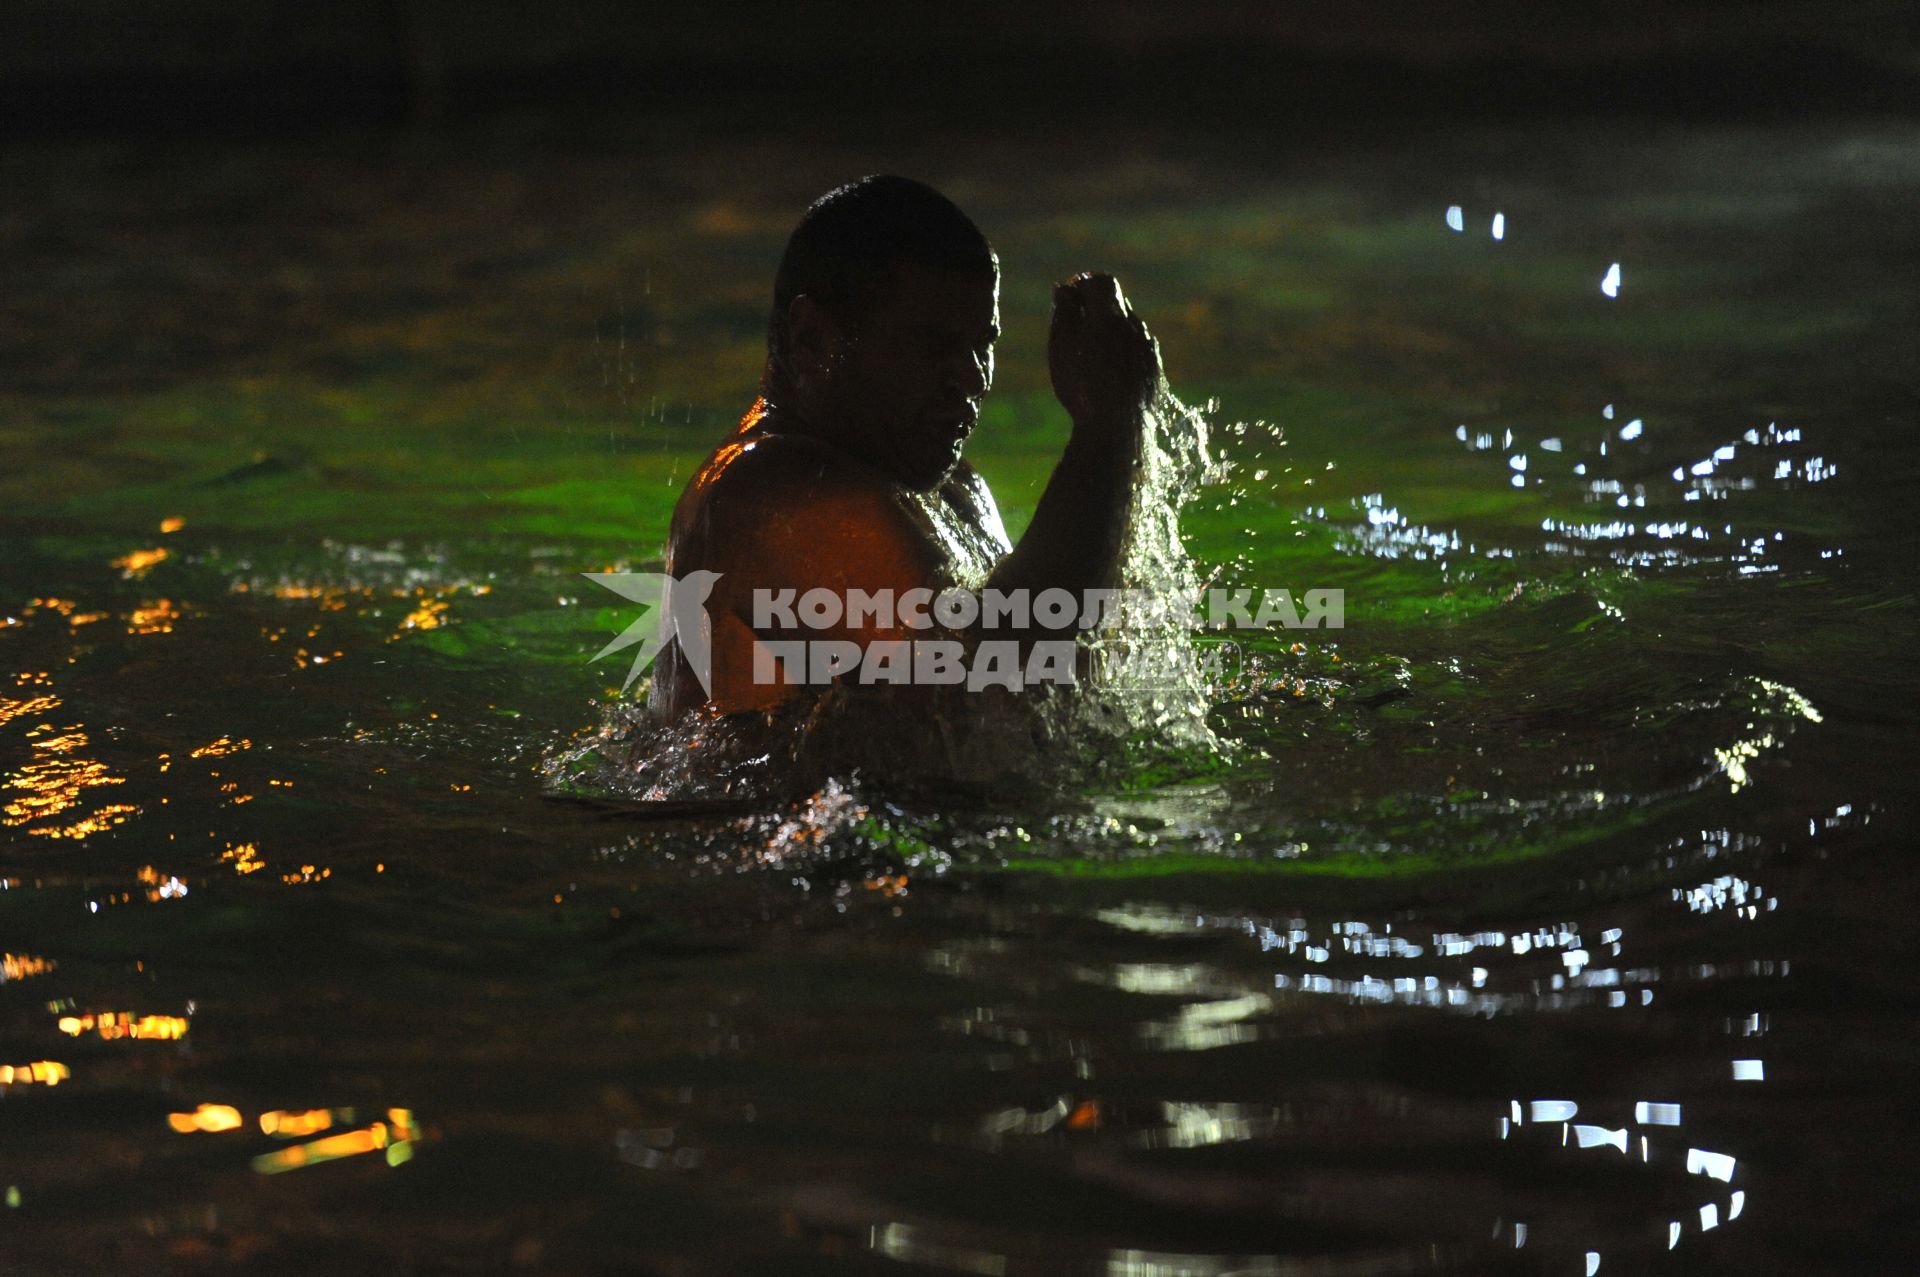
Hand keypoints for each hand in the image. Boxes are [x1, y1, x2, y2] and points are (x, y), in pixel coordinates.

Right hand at [1048, 272, 1163, 428]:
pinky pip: (1138, 348)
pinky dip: (1123, 348)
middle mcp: (1135, 328)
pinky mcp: (1155, 369)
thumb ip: (1064, 315)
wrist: (1117, 431)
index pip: (1102, 282)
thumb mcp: (1061, 352)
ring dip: (1110, 328)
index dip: (1084, 284)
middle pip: (1117, 302)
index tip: (1069, 295)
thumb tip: (1064, 289)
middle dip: (1096, 305)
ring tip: (1089, 350)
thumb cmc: (1083, 391)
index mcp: (1110, 319)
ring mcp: (1148, 349)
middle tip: (1075, 321)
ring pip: (1129, 326)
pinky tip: (1108, 369)